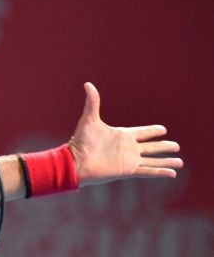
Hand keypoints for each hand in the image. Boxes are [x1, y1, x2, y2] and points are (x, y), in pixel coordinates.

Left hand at [68, 82, 183, 186]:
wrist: (76, 162)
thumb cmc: (81, 141)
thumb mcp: (89, 119)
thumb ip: (92, 102)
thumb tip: (87, 84)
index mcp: (122, 135)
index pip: (142, 132)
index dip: (152, 131)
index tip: (163, 129)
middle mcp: (128, 148)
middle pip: (151, 147)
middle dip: (164, 146)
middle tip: (176, 146)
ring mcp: (129, 160)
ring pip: (153, 160)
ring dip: (166, 160)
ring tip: (180, 162)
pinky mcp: (128, 171)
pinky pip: (149, 171)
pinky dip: (161, 172)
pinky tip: (172, 173)